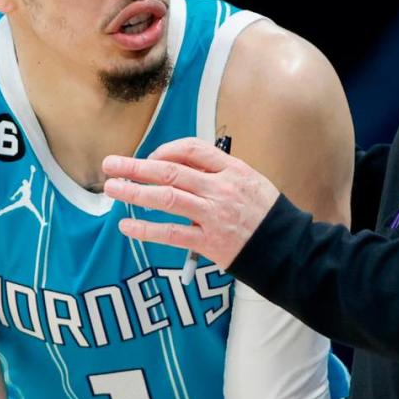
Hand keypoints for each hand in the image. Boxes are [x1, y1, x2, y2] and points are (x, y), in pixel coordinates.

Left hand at [102, 139, 278, 269]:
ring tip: (112, 189)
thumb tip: (178, 167)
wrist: (288, 249)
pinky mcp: (210, 242)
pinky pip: (171, 233)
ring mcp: (214, 215)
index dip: (165, 151)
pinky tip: (127, 226)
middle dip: (136, 167)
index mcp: (232, 170)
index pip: (192, 149)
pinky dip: (146, 229)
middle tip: (111, 165)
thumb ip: (218, 173)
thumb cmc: (266, 215)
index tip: (149, 158)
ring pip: (166, 198)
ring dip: (135, 192)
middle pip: (171, 171)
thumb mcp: (250, 182)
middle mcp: (221, 189)